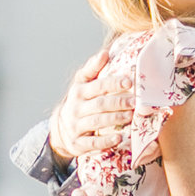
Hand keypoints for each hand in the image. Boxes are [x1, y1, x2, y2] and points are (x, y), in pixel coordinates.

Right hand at [50, 48, 131, 163]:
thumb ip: (93, 68)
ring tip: (130, 116)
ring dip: (114, 119)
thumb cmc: (79, 102)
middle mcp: (77, 108)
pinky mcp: (78, 143)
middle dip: (118, 102)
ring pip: (97, 122)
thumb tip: (105, 52)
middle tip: (135, 101)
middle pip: (99, 104)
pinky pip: (92, 143)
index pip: (98, 85)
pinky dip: (106, 141)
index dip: (113, 83)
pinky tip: (119, 138)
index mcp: (80, 91)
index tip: (129, 82)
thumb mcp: (82, 83)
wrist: (60, 128)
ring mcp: (76, 126)